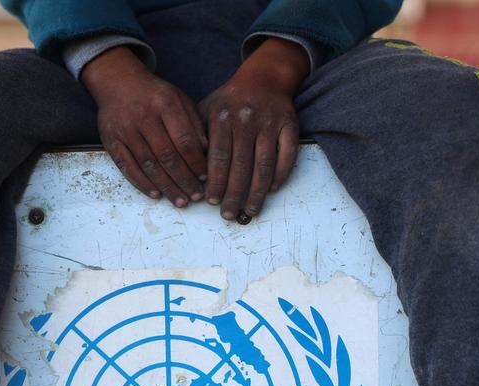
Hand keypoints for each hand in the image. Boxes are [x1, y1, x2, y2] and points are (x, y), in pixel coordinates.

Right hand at [82, 46, 206, 206]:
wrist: (117, 82)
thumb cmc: (154, 95)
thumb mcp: (179, 99)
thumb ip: (194, 123)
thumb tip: (206, 152)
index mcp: (165, 104)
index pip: (184, 140)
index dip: (196, 163)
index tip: (205, 178)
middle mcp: (144, 116)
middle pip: (167, 156)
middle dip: (184, 180)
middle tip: (196, 196)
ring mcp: (125, 130)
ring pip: (149, 165)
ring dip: (166, 186)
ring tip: (180, 200)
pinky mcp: (111, 141)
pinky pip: (127, 167)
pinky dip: (142, 183)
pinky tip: (156, 194)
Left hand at [199, 37, 307, 219]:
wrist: (264, 77)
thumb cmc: (230, 102)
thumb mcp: (208, 109)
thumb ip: (196, 135)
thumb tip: (189, 171)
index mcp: (222, 116)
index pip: (218, 156)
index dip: (215, 181)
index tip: (211, 202)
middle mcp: (246, 120)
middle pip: (240, 165)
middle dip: (233, 193)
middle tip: (228, 214)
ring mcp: (269, 123)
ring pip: (264, 164)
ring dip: (257, 192)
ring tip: (250, 210)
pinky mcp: (290, 125)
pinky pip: (287, 155)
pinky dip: (281, 174)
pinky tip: (271, 190)